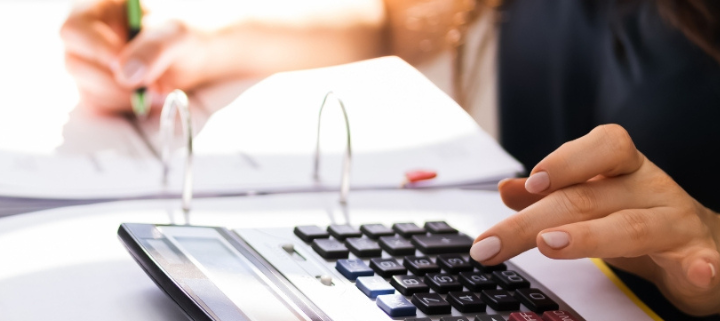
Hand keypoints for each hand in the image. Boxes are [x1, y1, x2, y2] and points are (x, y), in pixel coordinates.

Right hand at [60, 0, 208, 112]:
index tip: (124, 67)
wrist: (197, 58)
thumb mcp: (177, 34)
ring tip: (158, 89)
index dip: (97, 51)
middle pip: (75, 63)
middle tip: (151, 86)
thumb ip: (154, 48)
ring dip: (123, 97)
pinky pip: (97, 104)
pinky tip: (148, 97)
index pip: (75, 29)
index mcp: (98, 8)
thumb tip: (124, 73)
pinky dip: (124, 106)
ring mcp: (90, 63)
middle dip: (115, 82)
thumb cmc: (184, 36)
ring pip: (85, 87)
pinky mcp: (97, 88)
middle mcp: (87, 35)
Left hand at [470, 124, 719, 315]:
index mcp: (622, 168)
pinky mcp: (699, 257)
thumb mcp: (591, 201)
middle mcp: (648, 187)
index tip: (531, 183)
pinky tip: (697, 272)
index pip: (601, 146)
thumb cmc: (635, 215)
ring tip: (551, 246)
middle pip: (589, 197)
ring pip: (634, 226)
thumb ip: (549, 196)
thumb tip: (506, 189)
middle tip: (494, 244)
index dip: (565, 161)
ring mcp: (676, 221)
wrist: (699, 244)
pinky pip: (703, 260)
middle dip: (535, 220)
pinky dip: (702, 266)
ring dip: (591, 237)